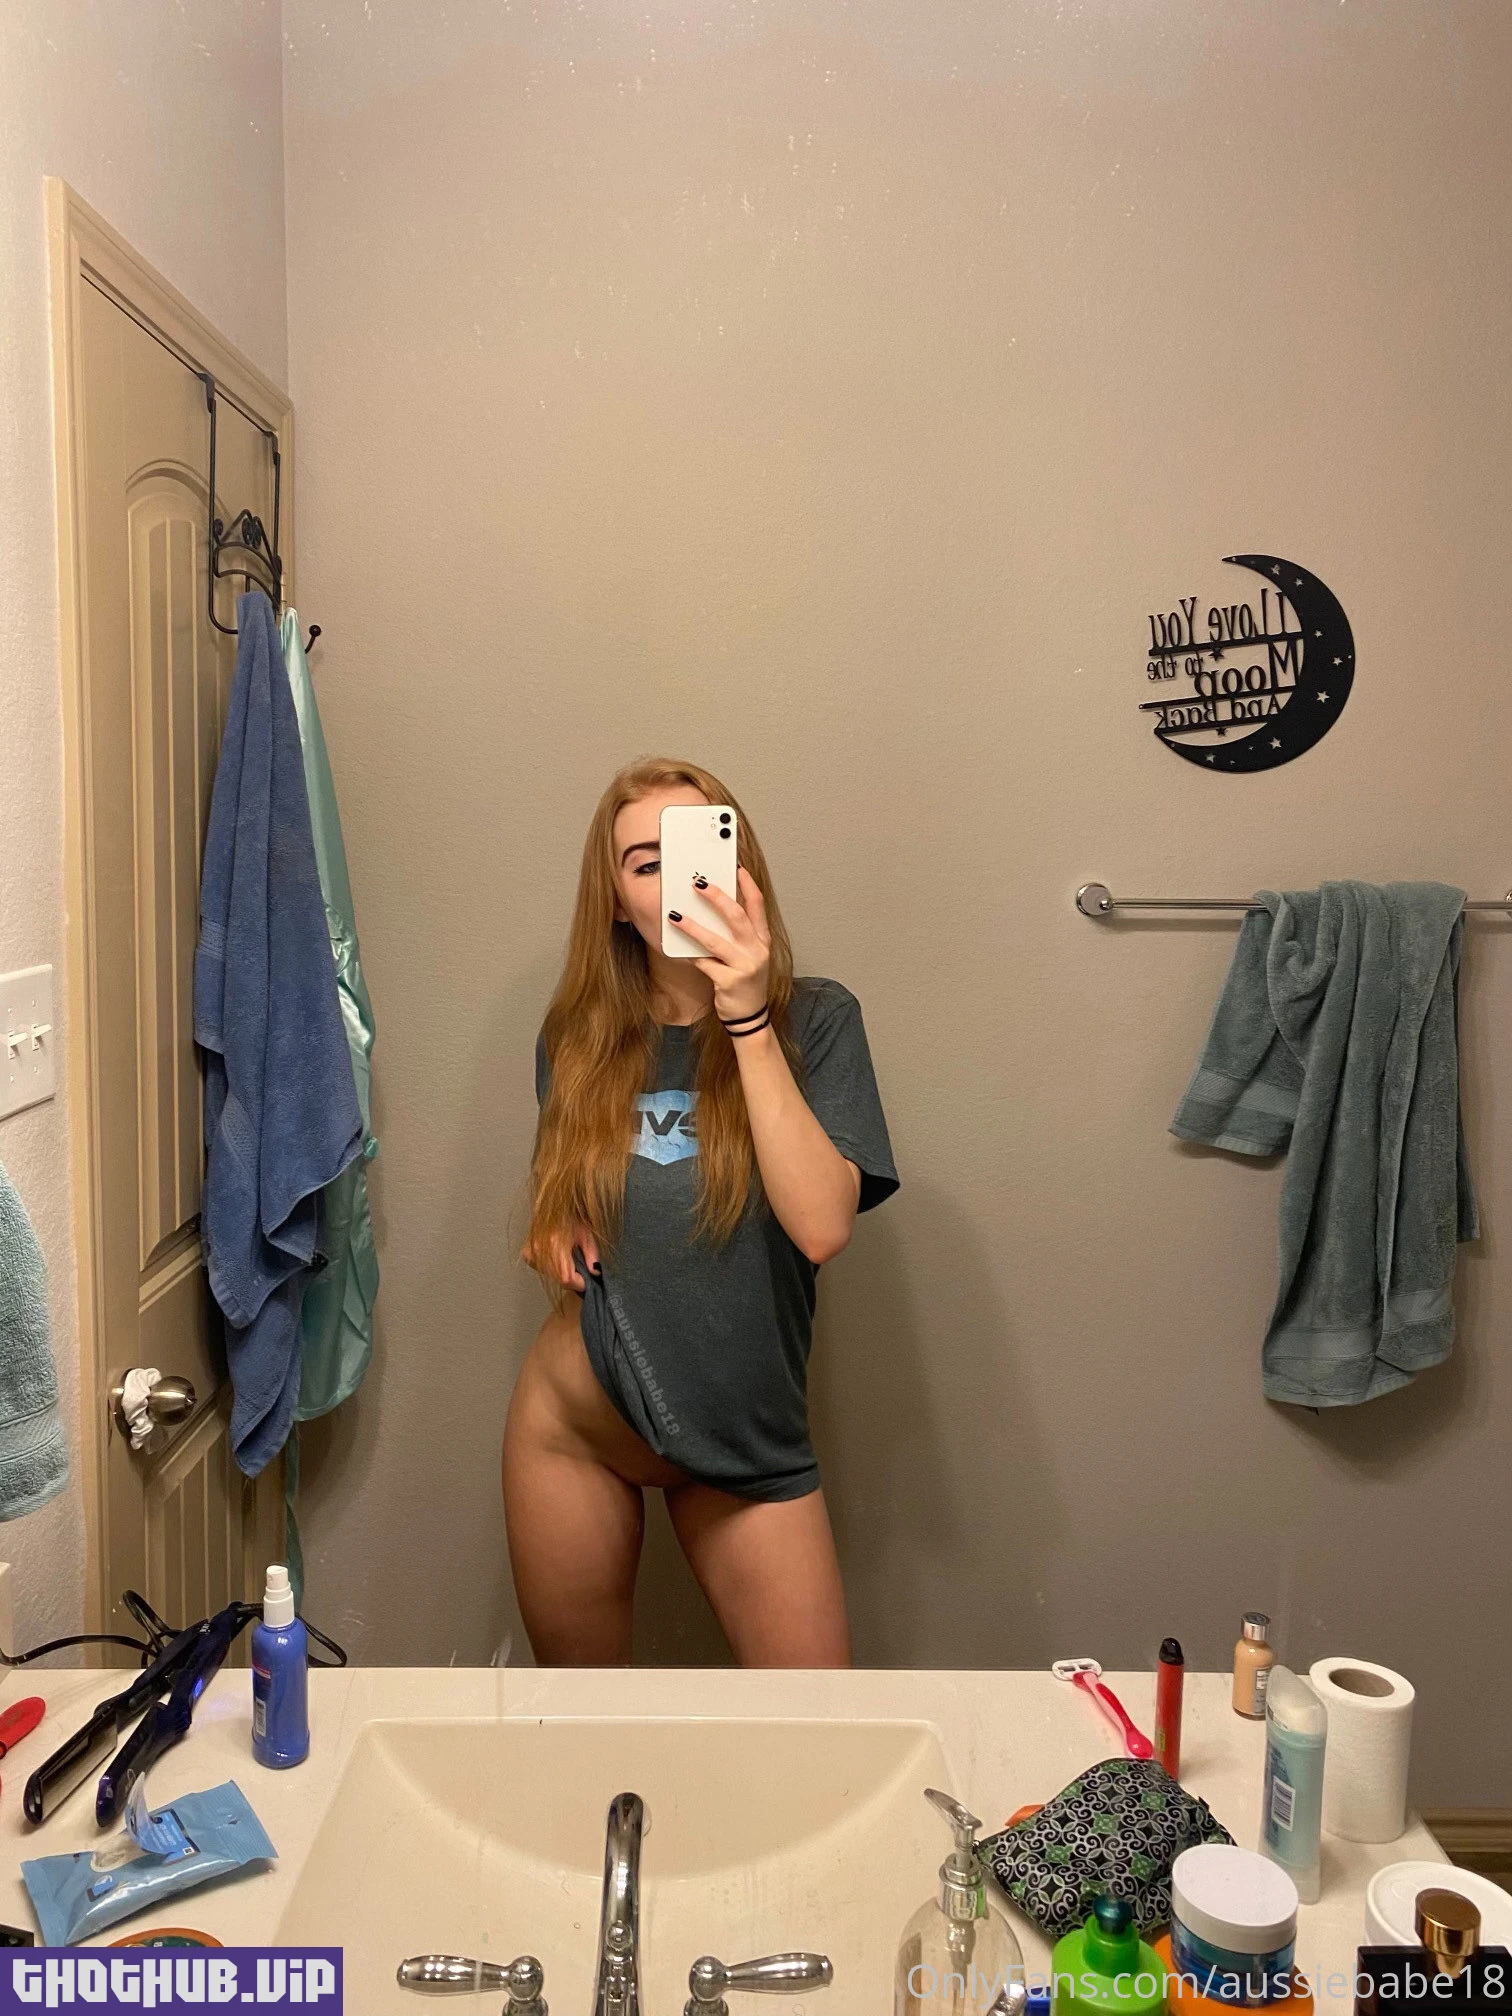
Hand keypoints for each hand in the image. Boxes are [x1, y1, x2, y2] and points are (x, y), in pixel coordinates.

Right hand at [520, 1223, 600, 1292]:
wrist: (555, 1207)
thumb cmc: (572, 1218)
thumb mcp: (587, 1235)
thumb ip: (592, 1255)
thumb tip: (595, 1272)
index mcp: (556, 1243)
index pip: (566, 1277)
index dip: (578, 1282)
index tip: (587, 1281)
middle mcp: (541, 1249)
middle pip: (558, 1279)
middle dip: (573, 1279)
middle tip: (581, 1269)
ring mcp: (532, 1252)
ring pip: (551, 1276)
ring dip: (562, 1273)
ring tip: (569, 1259)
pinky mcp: (527, 1253)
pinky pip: (542, 1269)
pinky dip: (552, 1268)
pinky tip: (557, 1256)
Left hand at [667, 867, 771, 1023]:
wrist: (749, 1015)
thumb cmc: (745, 981)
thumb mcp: (748, 955)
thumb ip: (737, 935)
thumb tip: (713, 911)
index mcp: (762, 940)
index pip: (757, 906)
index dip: (747, 886)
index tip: (736, 869)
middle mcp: (756, 951)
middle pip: (736, 917)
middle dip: (716, 897)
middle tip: (698, 883)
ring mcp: (744, 967)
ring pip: (715, 940)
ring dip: (693, 926)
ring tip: (675, 916)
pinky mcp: (729, 982)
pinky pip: (703, 963)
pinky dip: (689, 955)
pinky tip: (677, 949)